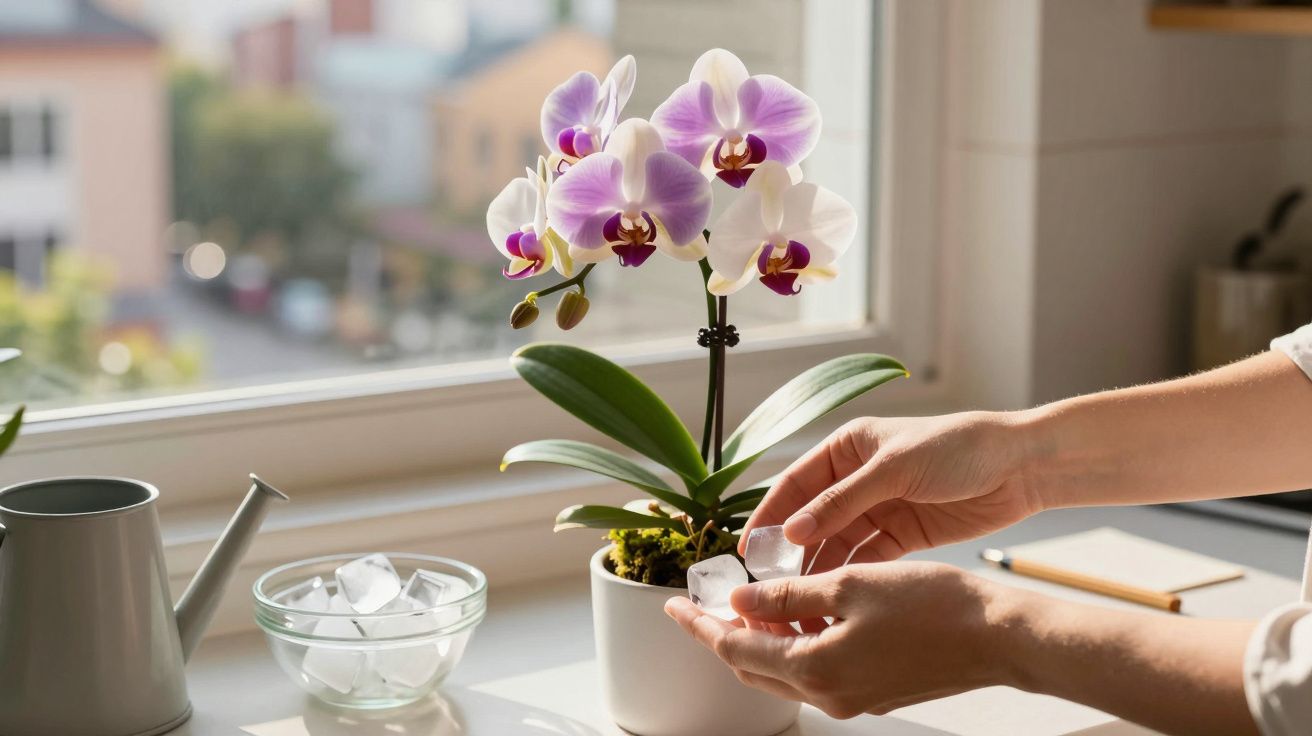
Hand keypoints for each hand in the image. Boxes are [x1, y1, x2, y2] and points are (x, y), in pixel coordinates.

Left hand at [664, 562, 1019, 717]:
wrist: (999, 637)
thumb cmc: (933, 606)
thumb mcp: (849, 585)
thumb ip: (787, 595)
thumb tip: (741, 601)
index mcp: (814, 667)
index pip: (734, 649)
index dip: (699, 625)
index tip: (673, 605)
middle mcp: (828, 692)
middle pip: (753, 667)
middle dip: (723, 634)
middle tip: (701, 604)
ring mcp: (853, 697)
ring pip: (785, 668)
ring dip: (763, 636)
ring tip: (751, 598)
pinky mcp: (873, 690)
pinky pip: (817, 668)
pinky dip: (796, 641)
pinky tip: (801, 610)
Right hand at [742, 413, 1042, 571]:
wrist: (1019, 467)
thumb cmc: (958, 448)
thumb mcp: (894, 468)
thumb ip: (842, 500)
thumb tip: (792, 531)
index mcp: (846, 448)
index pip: (794, 484)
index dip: (768, 516)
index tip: (747, 550)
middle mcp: (855, 478)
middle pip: (809, 519)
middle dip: (789, 552)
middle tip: (768, 585)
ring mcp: (878, 508)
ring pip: (834, 544)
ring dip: (817, 569)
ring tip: (797, 600)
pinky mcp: (901, 536)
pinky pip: (864, 559)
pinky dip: (848, 577)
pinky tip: (832, 598)